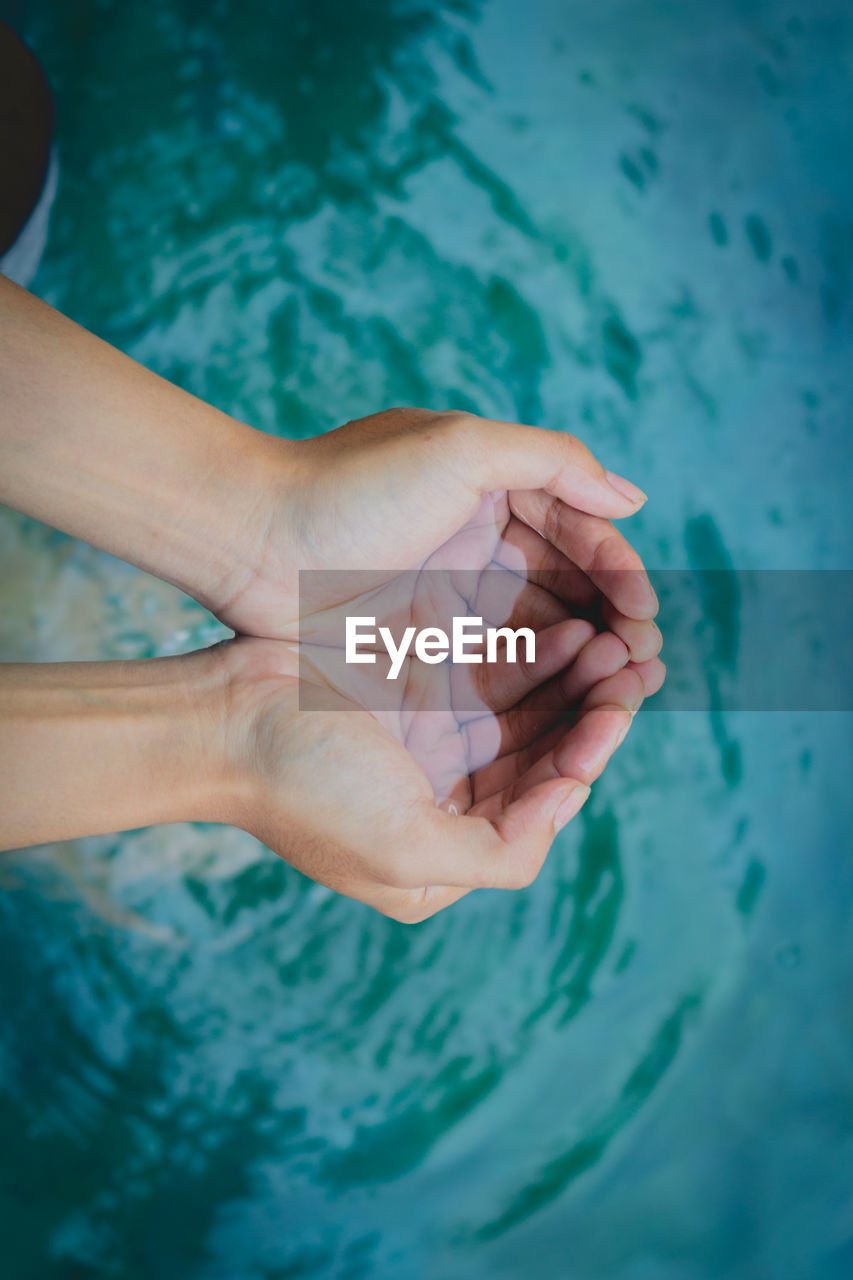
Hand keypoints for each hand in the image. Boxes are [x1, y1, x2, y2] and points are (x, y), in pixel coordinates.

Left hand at [213, 408, 662, 667]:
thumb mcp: (459, 449)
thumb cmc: (350, 489)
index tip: (643, 614)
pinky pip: (496, 665)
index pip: (579, 529)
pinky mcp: (421, 649)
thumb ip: (553, 462)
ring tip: (623, 688)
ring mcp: (448, 598)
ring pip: (539, 629)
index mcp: (490, 487)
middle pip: (567, 585)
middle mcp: (474, 542)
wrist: (252, 542)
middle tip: (644, 663)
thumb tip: (633, 498)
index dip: (618, 570)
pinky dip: (539, 681)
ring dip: (586, 656)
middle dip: (613, 621)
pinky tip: (567, 700)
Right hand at [217, 606, 663, 920]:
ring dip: (574, 679)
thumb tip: (568, 802)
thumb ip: (502, 853)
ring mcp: (433, 736)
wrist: (222, 720)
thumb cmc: (305, 791)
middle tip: (633, 668)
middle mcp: (449, 795)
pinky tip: (569, 630)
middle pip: (544, 754)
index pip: (542, 805)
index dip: (585, 761)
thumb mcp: (410, 853)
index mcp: (449, 846)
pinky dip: (537, 654)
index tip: (611, 718)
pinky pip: (496, 670)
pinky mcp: (418, 684)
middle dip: (592, 713)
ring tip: (612, 642)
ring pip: (530, 709)